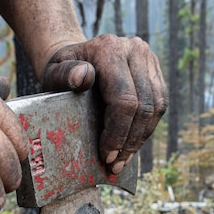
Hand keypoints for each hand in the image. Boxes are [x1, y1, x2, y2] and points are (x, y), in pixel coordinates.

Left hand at [40, 35, 167, 174]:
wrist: (76, 58)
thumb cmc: (61, 71)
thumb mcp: (54, 73)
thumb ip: (64, 75)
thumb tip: (83, 77)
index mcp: (109, 49)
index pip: (124, 99)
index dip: (118, 133)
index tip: (106, 155)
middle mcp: (134, 49)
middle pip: (143, 106)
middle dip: (129, 141)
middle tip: (115, 164)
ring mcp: (149, 58)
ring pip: (156, 108)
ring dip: (140, 138)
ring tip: (124, 159)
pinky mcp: (155, 70)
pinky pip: (159, 104)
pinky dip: (147, 128)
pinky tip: (132, 143)